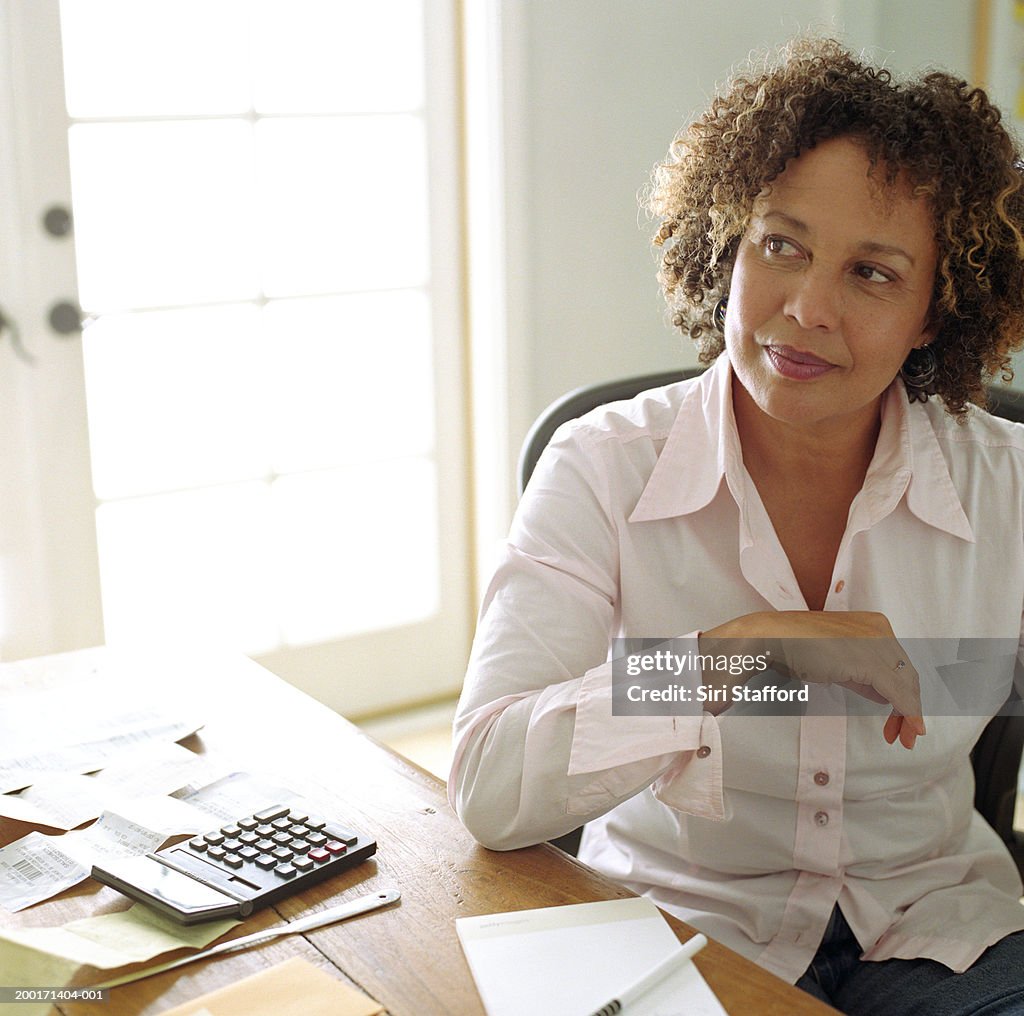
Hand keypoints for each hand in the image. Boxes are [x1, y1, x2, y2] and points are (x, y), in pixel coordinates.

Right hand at [700, 611, 925, 748]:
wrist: (772, 638)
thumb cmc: (795, 646)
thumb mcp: (836, 661)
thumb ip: (862, 676)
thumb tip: (884, 695)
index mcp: (873, 625)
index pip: (899, 664)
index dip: (905, 693)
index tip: (900, 720)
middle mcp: (880, 629)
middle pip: (907, 674)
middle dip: (910, 706)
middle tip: (906, 735)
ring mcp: (876, 642)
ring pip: (907, 685)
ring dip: (909, 715)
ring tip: (904, 738)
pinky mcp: (869, 661)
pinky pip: (898, 692)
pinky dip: (907, 713)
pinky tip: (907, 728)